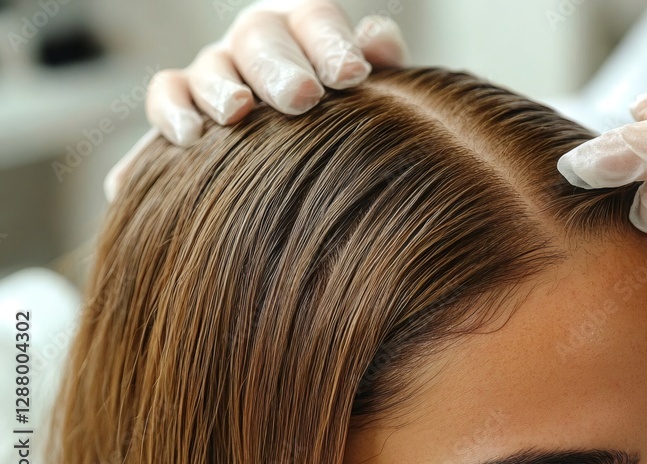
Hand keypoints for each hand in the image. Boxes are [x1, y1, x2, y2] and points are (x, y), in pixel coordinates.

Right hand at [104, 0, 408, 199]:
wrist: (309, 140)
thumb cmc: (351, 110)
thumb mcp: (373, 85)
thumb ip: (380, 61)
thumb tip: (378, 41)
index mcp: (307, 27)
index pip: (316, 19)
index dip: (332, 44)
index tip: (351, 76)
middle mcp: (258, 41)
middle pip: (259, 38)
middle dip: (279, 68)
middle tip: (301, 97)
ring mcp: (217, 70)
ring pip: (207, 68)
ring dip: (219, 89)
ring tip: (236, 113)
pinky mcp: (182, 104)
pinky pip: (166, 102)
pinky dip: (161, 127)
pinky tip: (167, 156)